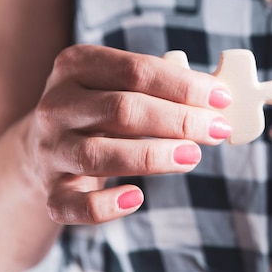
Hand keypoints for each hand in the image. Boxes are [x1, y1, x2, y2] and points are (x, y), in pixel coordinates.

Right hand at [26, 45, 231, 224]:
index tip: (223, 100)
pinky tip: (137, 199)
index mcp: (77, 66)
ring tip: (193, 156)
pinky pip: (74, 205)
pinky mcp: (51, 191)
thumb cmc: (105, 110)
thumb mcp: (125, 86)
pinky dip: (106, 206)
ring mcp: (50, 149)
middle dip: (178, 121)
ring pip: (99, 155)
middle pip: (121, 110)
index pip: (136, 70)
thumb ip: (166, 88)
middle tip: (217, 130)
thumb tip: (221, 100)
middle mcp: (57, 105)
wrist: (49, 145)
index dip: (184, 86)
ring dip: (153, 157)